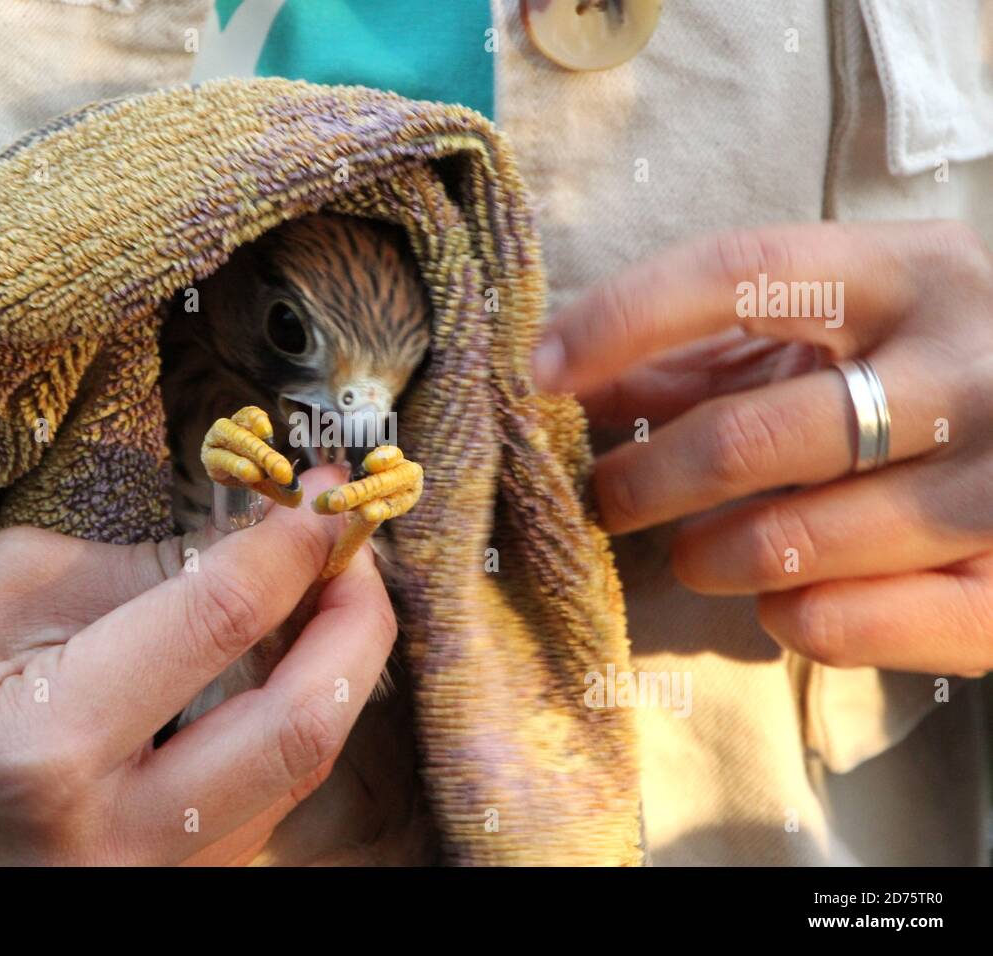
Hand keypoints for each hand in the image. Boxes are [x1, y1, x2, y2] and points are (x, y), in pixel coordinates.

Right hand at [0, 466, 395, 863]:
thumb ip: (143, 568)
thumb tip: (259, 540)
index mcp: (48, 742)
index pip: (222, 619)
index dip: (293, 545)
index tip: (324, 500)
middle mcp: (105, 841)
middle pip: (301, 732)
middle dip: (357, 629)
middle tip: (359, 560)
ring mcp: (131, 892)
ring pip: (291, 784)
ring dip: (328, 686)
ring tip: (322, 608)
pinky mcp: (144, 905)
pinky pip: (251, 821)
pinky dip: (279, 743)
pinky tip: (271, 682)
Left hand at [533, 221, 992, 675]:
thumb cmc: (920, 373)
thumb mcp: (829, 335)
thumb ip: (705, 355)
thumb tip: (566, 382)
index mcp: (907, 273)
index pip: (740, 273)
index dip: (623, 319)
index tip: (538, 370)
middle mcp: (968, 362)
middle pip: (750, 434)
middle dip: (646, 481)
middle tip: (604, 501)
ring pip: (800, 540)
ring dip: (711, 556)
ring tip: (689, 555)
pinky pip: (862, 624)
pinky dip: (798, 621)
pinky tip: (781, 604)